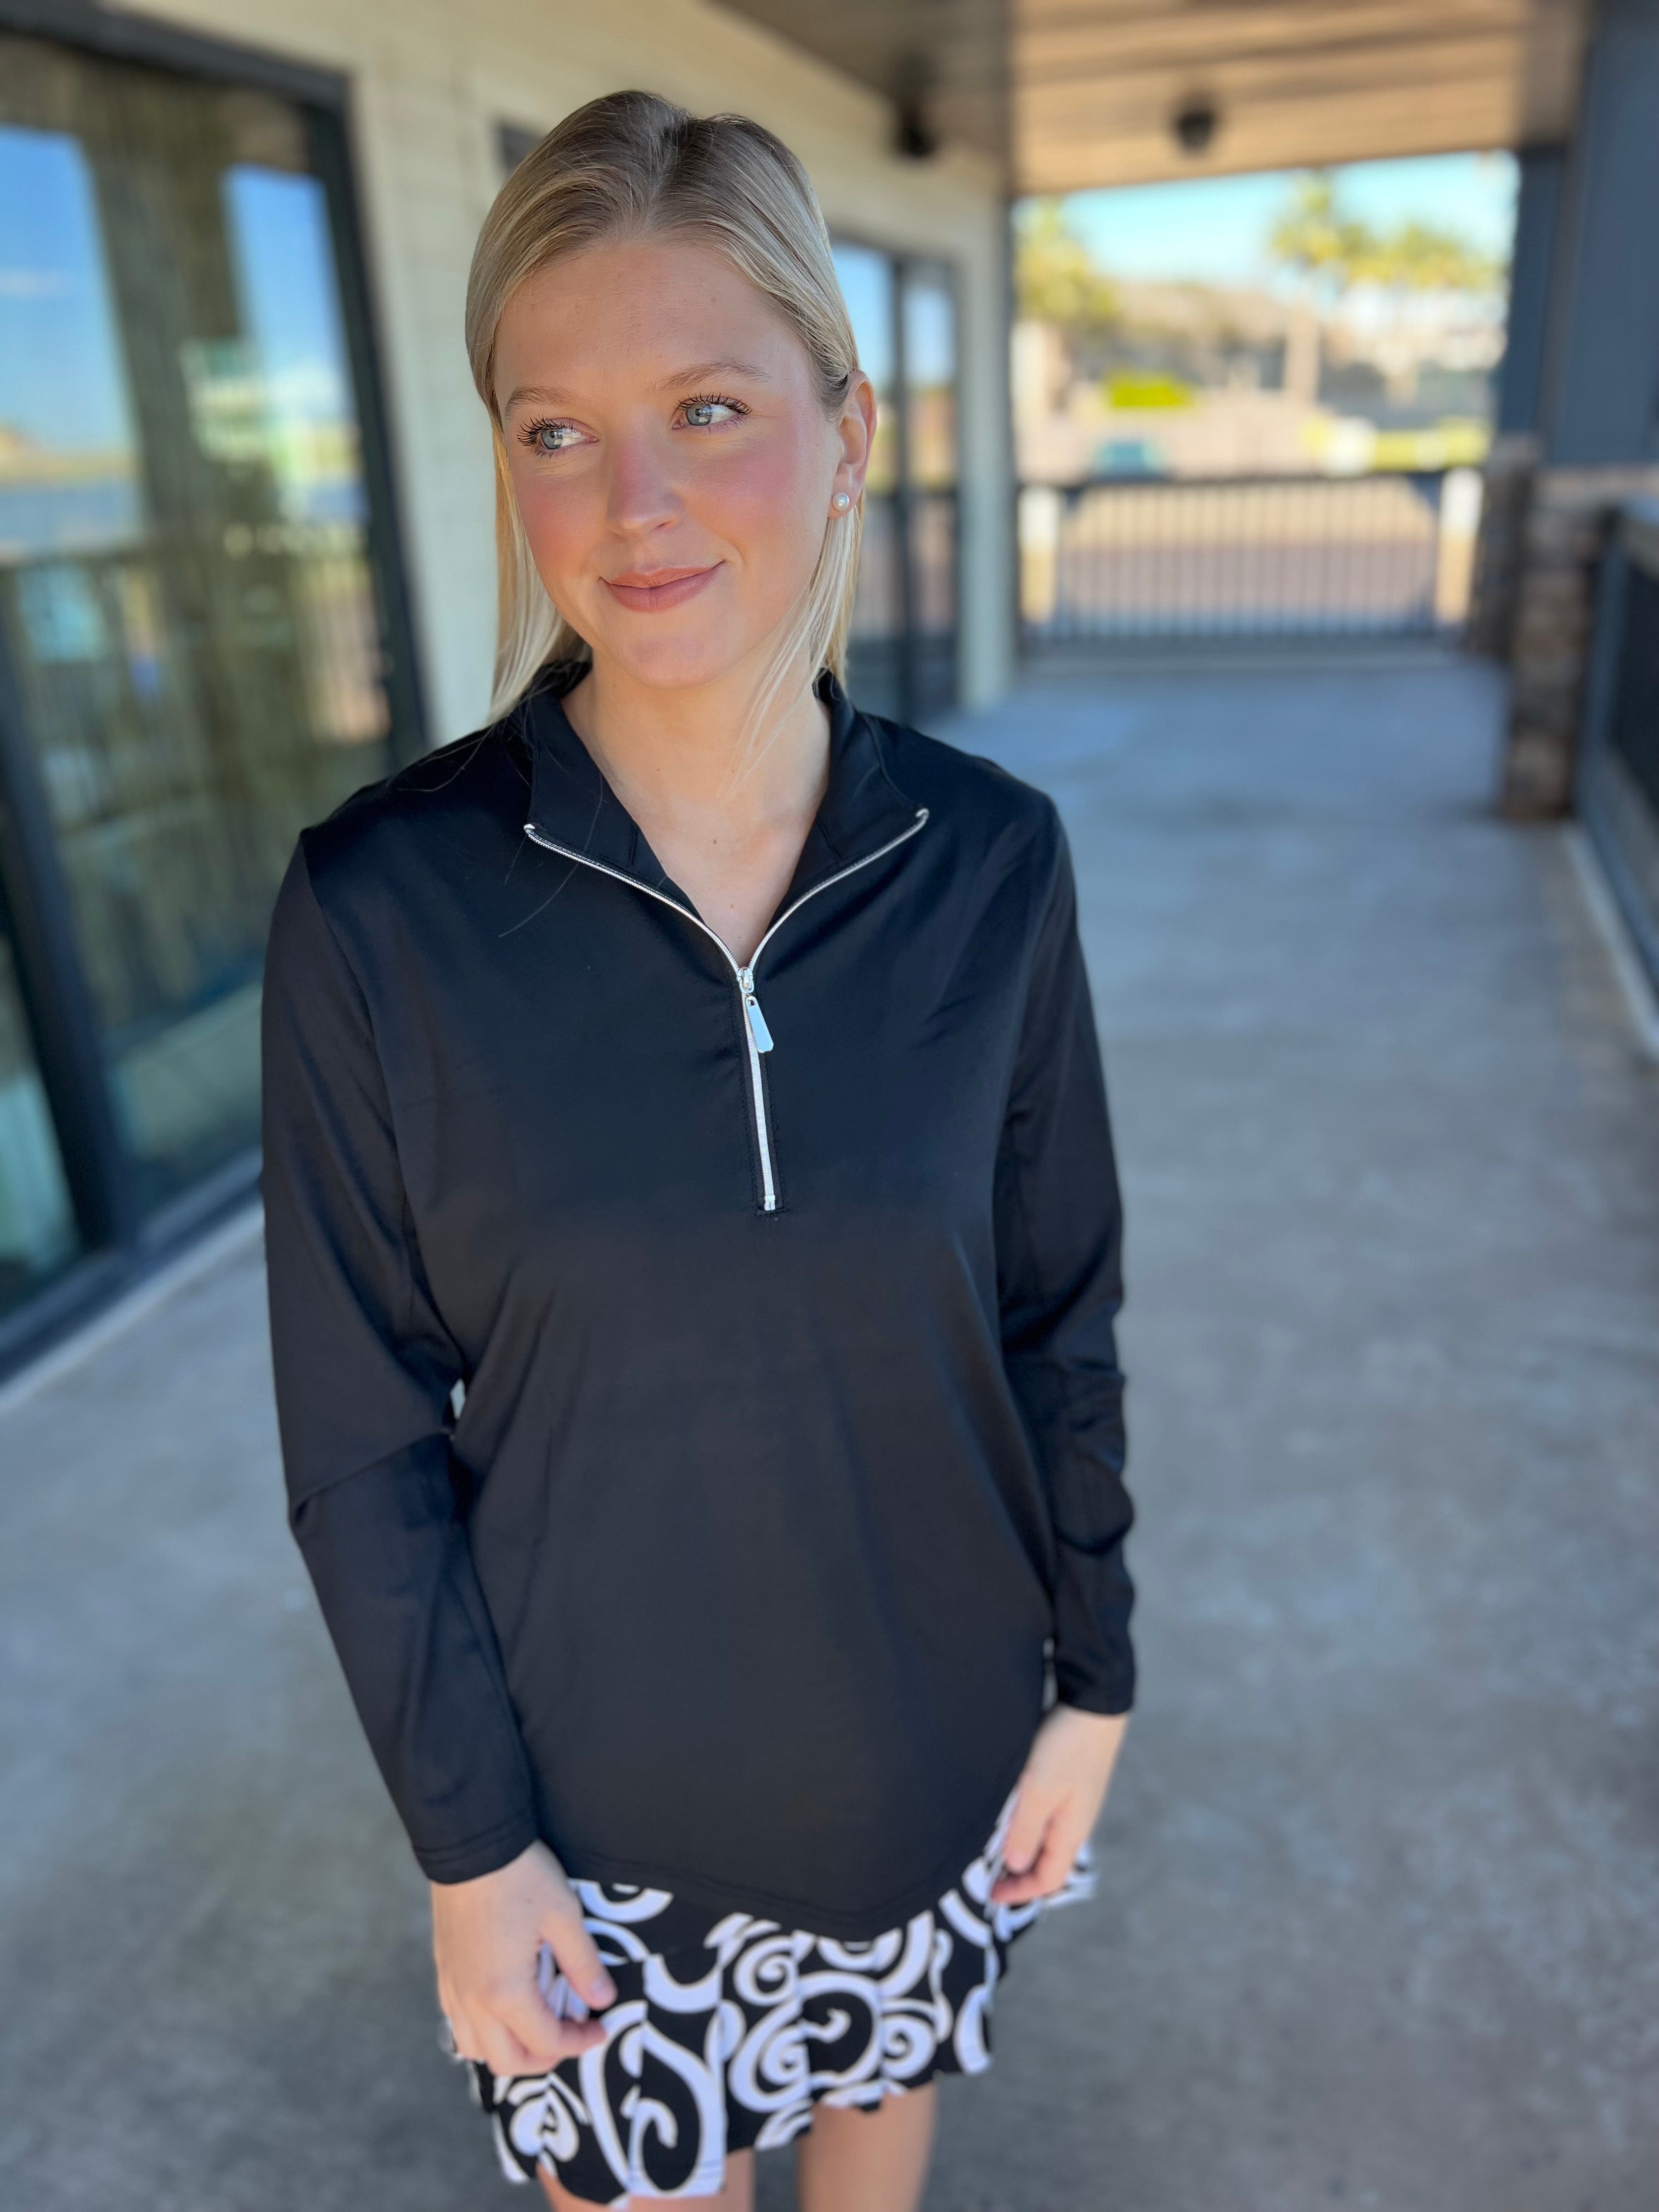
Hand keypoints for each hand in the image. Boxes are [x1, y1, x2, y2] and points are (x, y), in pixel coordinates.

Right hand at [432, 1838, 615, 2076]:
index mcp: (505, 1992)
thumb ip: (583, 1964)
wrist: (469, 1843)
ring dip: (509, 2050)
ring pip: (476, 2049)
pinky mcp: (443, 1972)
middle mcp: (472, 2001)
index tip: (600, 2026)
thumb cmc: (519, 1877)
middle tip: (571, 2034)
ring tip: (537, 2026)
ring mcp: (453, 1988)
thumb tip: (603, 1999)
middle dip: (544, 2058)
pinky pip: (457, 2023)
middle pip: (507, 2061)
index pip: (546, 2042)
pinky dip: (483, 2031)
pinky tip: (503, 2008)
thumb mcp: (563, 1916)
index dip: (579, 2042)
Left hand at [990, 1703, 1128, 1905]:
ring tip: (990, 1845)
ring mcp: (1073, 1802)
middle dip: (1018, 1874)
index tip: (989, 1894)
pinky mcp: (1067, 1782)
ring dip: (1019, 1847)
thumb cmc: (1067, 1746)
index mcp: (1071, 1831)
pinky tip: (1007, 1812)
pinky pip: (1044, 1816)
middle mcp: (1074, 1822)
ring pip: (1044, 1838)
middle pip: (1046, 1862)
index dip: (1019, 1892)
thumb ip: (1026, 1829)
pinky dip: (1025, 1824)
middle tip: (985, 1873)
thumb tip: (1014, 1866)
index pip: (1047, 1879)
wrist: (1094, 1702)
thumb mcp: (1039, 1790)